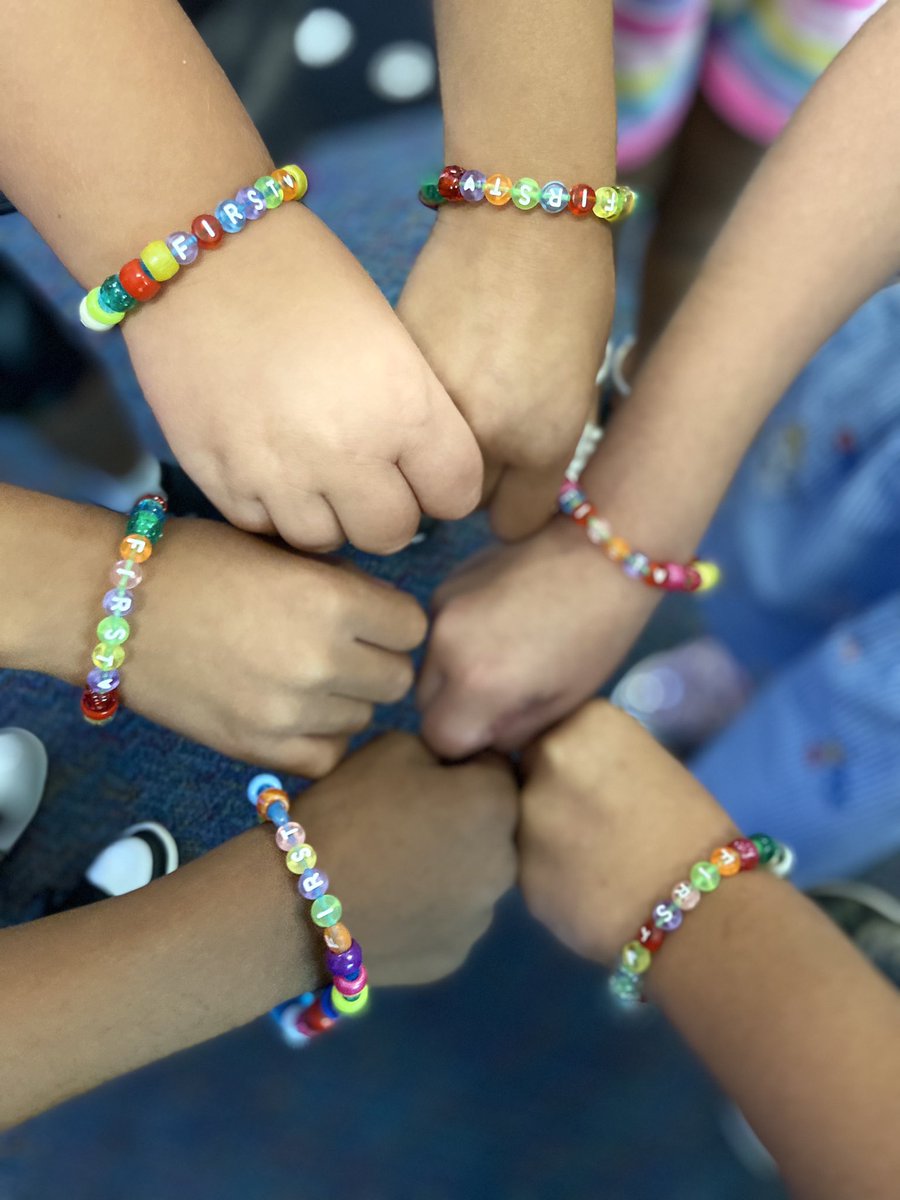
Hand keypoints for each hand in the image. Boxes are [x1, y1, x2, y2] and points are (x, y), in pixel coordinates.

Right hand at [124, 204, 482, 554]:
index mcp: (405, 406)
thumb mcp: (390, 337)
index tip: (424, 468)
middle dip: (388, 509)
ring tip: (313, 468)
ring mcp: (278, 473)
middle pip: (392, 533)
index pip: (457, 495)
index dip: (444, 484)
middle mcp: (347, 451)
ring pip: (326, 541)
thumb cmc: (305, 278)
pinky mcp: (221, 479)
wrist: (198, 252)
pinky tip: (269, 463)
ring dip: (327, 514)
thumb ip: (414, 413)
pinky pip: (263, 527)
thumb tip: (421, 473)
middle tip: (368, 474)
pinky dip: (271, 506)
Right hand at [128, 518, 425, 775]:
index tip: (367, 615)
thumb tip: (385, 613)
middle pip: (396, 678)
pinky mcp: (258, 749)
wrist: (113, 606)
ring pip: (363, 718)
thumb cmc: (196, 563)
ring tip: (304, 674)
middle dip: (375, 660)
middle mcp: (321, 661)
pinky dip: (318, 738)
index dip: (390, 618)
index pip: (412, 626)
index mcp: (332, 600)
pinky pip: (327, 757)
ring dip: (346, 700)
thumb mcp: (282, 550)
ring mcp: (290, 711)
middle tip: (340, 647)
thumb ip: (342, 582)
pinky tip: (294, 711)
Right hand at [296, 733, 518, 984]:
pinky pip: (450, 920)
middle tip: (404, 821)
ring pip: (473, 877)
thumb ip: (441, 750)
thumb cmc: (346, 812)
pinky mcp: (453, 956)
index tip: (419, 778)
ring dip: (449, 867)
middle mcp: (505, 864)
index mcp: (497, 805)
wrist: (297, 902)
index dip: (459, 766)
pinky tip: (388, 903)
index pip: (495, 768)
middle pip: (493, 828)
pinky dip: (429, 909)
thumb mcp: (394, 746)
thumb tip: (455, 770)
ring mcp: (480, 918)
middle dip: (462, 819)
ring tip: (392, 866)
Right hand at [398, 204, 613, 539]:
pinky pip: (400, 417)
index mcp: (542, 443)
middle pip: (462, 499)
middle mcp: (484, 435)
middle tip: (480, 432)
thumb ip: (537, 451)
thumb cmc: (571, 297)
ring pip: (422, 462)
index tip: (511, 480)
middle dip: (469, 478)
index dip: (512, 502)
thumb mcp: (574, 391)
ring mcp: (433, 402)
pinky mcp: (396, 369)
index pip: (511, 522)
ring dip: (432, 445)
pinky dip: (407, 407)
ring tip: (450, 401)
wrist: (523, 216)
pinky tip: (427, 370)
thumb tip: (500, 487)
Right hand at [418, 516, 658, 757]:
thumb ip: (512, 732)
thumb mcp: (563, 702)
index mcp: (476, 682)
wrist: (605, 549)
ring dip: (455, 673)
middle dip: (456, 709)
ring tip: (505, 655)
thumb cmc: (598, 635)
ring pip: (428, 666)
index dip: (469, 743)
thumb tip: (485, 737)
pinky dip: (459, 639)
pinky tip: (500, 624)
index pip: (441, 739)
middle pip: (424, 703)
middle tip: (503, 695)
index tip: (499, 727)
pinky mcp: (446, 582)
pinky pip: (438, 631)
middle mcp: (444, 645)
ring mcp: (439, 608)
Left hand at [519, 702, 737, 965]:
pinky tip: (581, 886)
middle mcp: (547, 755)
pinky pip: (524, 863)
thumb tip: (568, 769)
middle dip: (545, 789)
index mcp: (586, 720)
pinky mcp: (517, 866)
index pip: (550, 727)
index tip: (587, 782)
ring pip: (518, 817)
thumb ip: (595, 757)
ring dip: (541, 833)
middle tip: (586, 822)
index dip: (565, 758)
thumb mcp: (645, 762)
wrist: (699, 907)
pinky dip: (545, 873)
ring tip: (587, 858)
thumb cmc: (691, 829)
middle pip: (527, 767)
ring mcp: (525, 810)